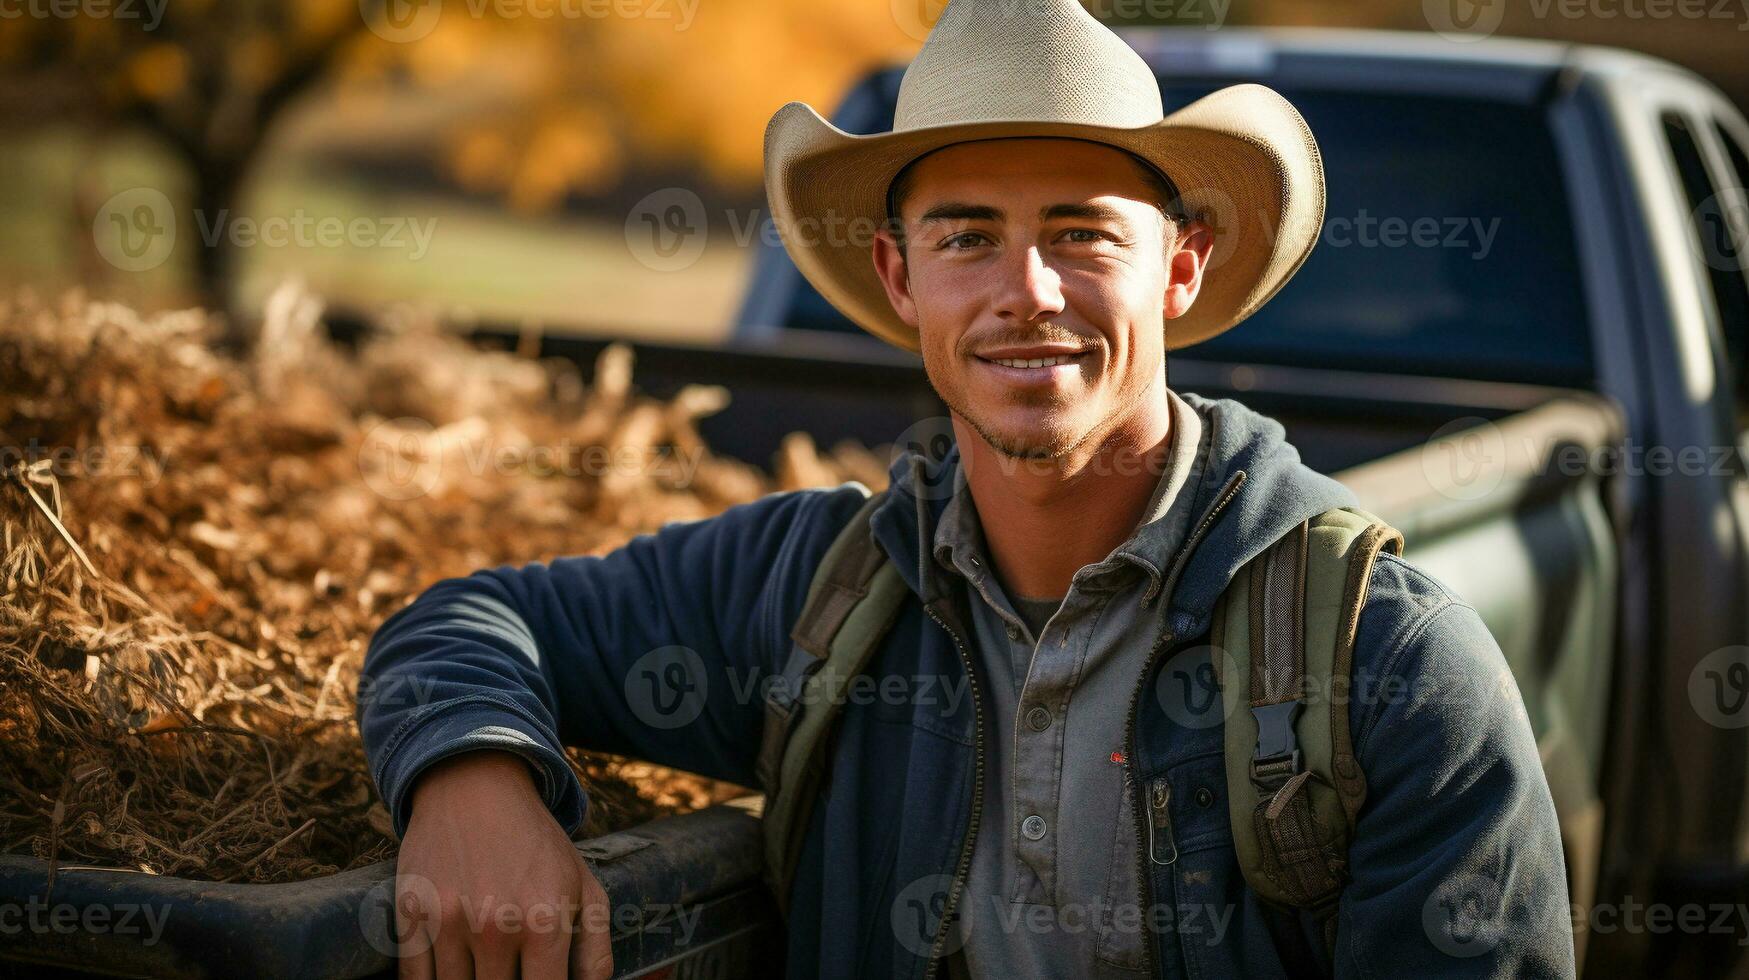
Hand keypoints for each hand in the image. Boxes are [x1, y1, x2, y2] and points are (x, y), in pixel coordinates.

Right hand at [393, 751, 612, 978]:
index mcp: (545, 922)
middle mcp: (496, 926)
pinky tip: (453, 968)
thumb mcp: (585, 887)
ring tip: (486, 963)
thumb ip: (595, 952)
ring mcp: (449, 922)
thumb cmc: (537, 844)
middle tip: (511, 969)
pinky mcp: (411, 915)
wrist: (477, 787)